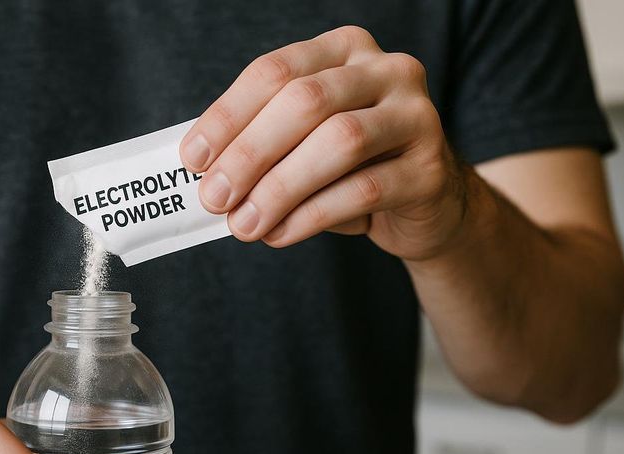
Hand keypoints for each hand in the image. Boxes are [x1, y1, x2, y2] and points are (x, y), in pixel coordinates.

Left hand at [181, 25, 467, 260]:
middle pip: (306, 101)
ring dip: (279, 189)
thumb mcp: (302, 144)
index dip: (228, 116)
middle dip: (250, 153)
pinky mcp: (431, 168)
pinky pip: (364, 189)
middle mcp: (387, 70)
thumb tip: (203, 176)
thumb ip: (261, 145)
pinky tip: (280, 233)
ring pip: (339, 142)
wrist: (425, 204)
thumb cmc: (348, 169)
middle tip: (213, 197)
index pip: (275, 71)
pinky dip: (311, 216)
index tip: (192, 160)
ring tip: (244, 225)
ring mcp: (417, 115)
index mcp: (344, 49)